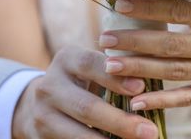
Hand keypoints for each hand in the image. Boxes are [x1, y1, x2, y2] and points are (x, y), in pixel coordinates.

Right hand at [12, 46, 158, 138]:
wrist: (38, 102)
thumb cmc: (80, 81)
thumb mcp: (90, 69)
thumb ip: (113, 71)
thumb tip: (152, 81)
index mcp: (67, 59)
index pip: (90, 64)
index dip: (115, 77)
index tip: (141, 87)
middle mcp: (50, 85)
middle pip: (87, 106)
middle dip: (121, 121)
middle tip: (150, 131)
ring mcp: (42, 113)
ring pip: (78, 133)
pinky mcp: (40, 136)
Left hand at [100, 0, 190, 110]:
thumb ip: (187, 2)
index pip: (178, 10)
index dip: (147, 8)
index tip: (119, 5)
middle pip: (172, 44)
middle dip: (134, 42)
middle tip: (105, 39)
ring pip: (176, 71)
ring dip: (140, 69)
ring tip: (111, 66)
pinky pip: (189, 98)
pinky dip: (162, 100)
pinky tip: (136, 101)